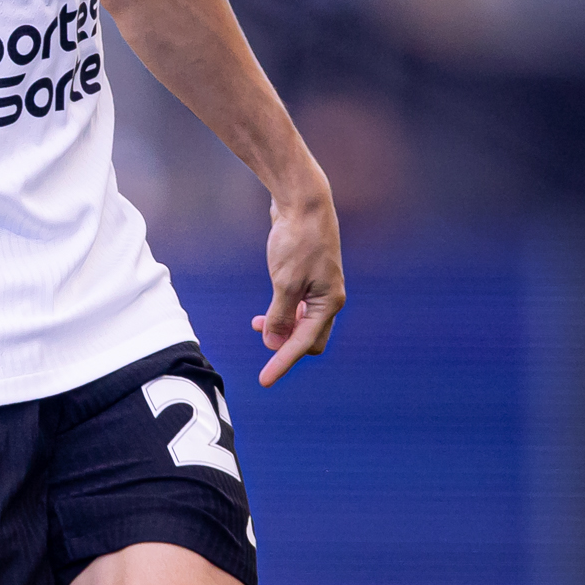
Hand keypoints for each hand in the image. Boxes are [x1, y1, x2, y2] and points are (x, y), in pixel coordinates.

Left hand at [253, 178, 343, 386]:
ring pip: (301, 323)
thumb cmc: (296, 240)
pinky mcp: (307, 279)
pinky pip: (295, 308)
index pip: (303, 343)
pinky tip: (262, 315)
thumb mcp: (284, 282)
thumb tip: (273, 343)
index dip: (282, 362)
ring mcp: (319, 289)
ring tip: (255, 325)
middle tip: (261, 348)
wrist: (303, 203)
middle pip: (308, 339)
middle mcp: (328, 298)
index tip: (264, 381)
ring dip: (280, 330)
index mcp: (329, 302)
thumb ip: (279, 315)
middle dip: (285, 346)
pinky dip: (280, 315)